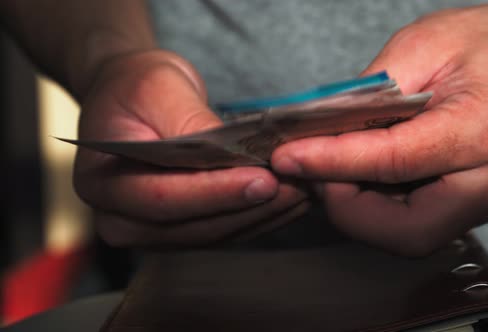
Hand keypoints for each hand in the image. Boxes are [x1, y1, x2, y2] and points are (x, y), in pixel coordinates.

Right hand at [74, 50, 308, 247]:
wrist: (132, 102)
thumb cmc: (136, 88)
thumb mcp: (158, 87)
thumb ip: (189, 121)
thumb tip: (233, 152)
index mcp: (102, 183)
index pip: (162, 198)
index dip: (216, 192)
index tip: (264, 180)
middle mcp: (122, 219)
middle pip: (194, 225)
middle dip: (250, 206)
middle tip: (298, 185)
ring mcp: (154, 231)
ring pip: (217, 233)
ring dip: (264, 215)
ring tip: (304, 189)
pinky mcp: (183, 231)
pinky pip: (226, 231)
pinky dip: (261, 216)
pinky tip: (291, 199)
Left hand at [271, 1, 487, 254]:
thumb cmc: (483, 46)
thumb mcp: (422, 45)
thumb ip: (371, 90)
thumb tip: (321, 128)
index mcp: (483, 130)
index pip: (394, 161)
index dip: (332, 162)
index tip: (289, 157)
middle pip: (405, 228)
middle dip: (346, 207)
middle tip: (314, 171)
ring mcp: (482, 201)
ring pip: (406, 236)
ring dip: (357, 213)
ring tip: (332, 171)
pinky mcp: (468, 208)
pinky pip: (414, 227)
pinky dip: (375, 211)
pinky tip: (358, 179)